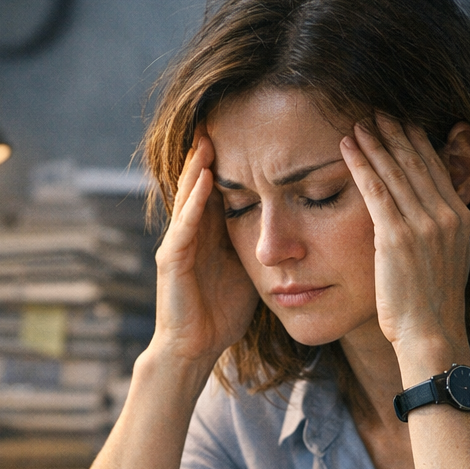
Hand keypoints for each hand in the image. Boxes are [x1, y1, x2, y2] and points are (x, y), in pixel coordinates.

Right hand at [151, 132, 258, 364]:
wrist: (196, 348)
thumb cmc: (223, 314)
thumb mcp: (251, 272)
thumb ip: (262, 248)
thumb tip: (297, 232)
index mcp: (211, 235)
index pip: (220, 192)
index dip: (231, 166)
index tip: (248, 137)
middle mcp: (192, 234)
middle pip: (201, 187)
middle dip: (208, 157)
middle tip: (218, 120)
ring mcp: (179, 245)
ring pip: (189, 199)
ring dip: (196, 170)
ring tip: (207, 140)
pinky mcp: (171, 261)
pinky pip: (184, 226)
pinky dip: (194, 202)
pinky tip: (203, 180)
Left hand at [340, 116, 469, 361]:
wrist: (431, 333)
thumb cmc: (433, 305)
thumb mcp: (450, 261)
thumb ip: (443, 233)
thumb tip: (431, 219)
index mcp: (461, 218)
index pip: (437, 168)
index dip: (418, 141)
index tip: (403, 122)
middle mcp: (446, 216)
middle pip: (417, 161)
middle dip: (396, 132)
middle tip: (377, 111)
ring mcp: (423, 225)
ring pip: (395, 170)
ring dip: (375, 142)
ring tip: (359, 122)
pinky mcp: (396, 237)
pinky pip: (375, 190)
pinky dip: (361, 164)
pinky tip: (348, 146)